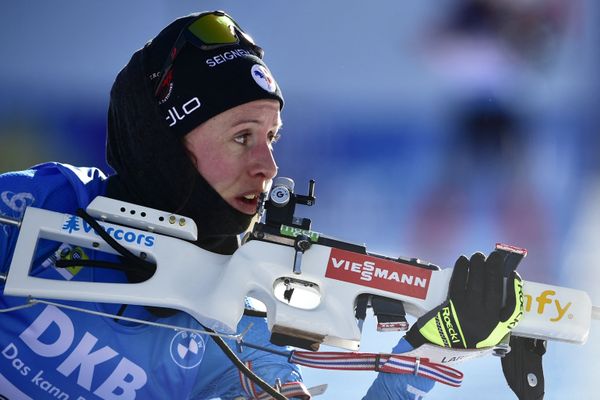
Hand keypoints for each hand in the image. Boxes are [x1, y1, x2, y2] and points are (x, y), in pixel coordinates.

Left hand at [405, 251, 522, 348]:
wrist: (436, 350)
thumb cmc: (461, 342)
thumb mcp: (484, 339)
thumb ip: (493, 322)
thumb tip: (498, 293)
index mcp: (496, 329)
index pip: (513, 307)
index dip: (516, 289)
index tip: (515, 275)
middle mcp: (485, 320)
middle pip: (494, 287)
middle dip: (495, 268)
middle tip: (495, 256)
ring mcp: (469, 312)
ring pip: (477, 282)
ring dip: (479, 265)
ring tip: (479, 255)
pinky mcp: (452, 305)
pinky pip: (459, 283)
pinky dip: (462, 269)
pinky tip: (463, 260)